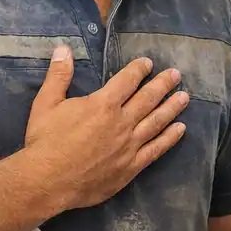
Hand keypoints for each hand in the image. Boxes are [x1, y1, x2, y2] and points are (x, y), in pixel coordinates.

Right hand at [23, 45, 188, 210]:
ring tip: (185, 97)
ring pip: (157, 122)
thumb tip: (63, 49)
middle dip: (163, 84)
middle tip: (176, 74)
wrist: (47, 181)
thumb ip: (58, 76)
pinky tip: (181, 129)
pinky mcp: (131, 166)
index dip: (138, 69)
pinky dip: (170, 138)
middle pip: (148, 98)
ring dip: (172, 107)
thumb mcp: (46, 104)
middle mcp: (121, 122)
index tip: (148, 63)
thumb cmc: (45, 142)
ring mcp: (129, 145)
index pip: (127, 80)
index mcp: (103, 104)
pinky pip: (156, 149)